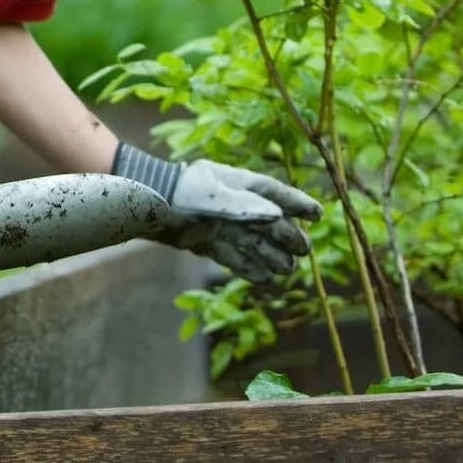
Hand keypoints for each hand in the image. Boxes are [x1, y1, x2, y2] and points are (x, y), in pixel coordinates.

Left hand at [115, 144, 320, 283]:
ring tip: (287, 269)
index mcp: (238, 184)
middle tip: (303, 250)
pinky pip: (234, 257)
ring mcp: (222, 224)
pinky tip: (263, 278)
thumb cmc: (180, 192)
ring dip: (271, 256)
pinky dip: (248, 267)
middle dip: (289, 236)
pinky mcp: (208, 242)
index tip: (317, 213)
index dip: (297, 202)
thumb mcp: (213, 196)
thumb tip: (277, 216)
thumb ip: (244, 206)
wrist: (145, 206)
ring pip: (255, 242)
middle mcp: (234, 205)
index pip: (275, 192)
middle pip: (270, 222)